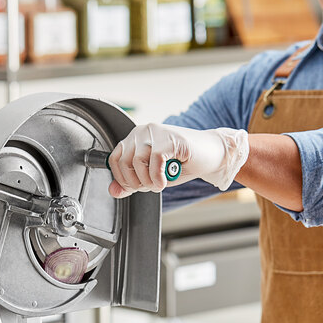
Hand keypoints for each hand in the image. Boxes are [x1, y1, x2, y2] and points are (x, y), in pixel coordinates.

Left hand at [107, 123, 249, 197]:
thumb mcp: (151, 177)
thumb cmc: (181, 165)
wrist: (210, 156)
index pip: (114, 159)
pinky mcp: (169, 138)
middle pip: (124, 162)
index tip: (136, 186)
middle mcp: (142, 132)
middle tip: (151, 186)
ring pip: (137, 161)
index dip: (123, 179)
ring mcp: (156, 132)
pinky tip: (165, 181)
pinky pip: (155, 160)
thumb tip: (113, 191)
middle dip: (136, 182)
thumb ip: (131, 183)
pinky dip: (158, 176)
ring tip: (159, 184)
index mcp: (135, 139)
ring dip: (148, 181)